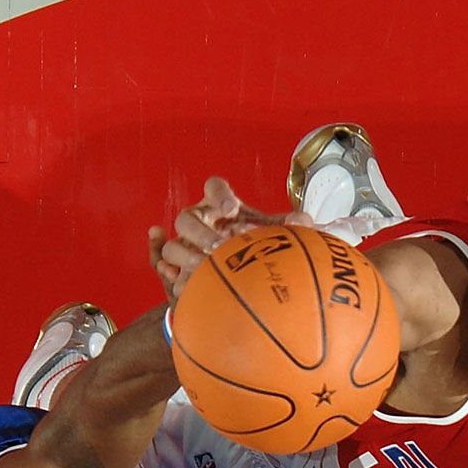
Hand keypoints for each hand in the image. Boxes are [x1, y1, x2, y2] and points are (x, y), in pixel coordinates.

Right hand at [145, 175, 302, 300]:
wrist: (245, 270)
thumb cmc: (258, 243)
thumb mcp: (273, 233)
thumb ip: (289, 225)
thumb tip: (302, 221)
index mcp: (221, 205)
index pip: (213, 187)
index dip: (217, 194)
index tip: (230, 207)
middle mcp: (200, 221)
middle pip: (186, 218)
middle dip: (200, 232)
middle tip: (219, 247)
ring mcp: (186, 244)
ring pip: (173, 245)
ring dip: (186, 255)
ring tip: (205, 267)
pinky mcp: (179, 267)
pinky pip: (165, 267)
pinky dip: (170, 272)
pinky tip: (180, 279)